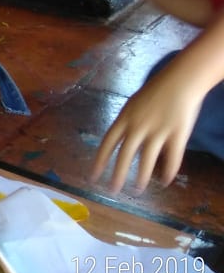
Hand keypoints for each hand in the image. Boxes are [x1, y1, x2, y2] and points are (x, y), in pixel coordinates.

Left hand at [90, 59, 201, 193]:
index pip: (107, 144)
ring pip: (147, 160)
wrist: (179, 81)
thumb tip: (121, 143)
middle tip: (112, 191)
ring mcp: (158, 131)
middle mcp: (138, 127)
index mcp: (124, 119)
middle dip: (117, 175)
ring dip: (141, 177)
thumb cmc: (154, 93)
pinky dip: (168, 172)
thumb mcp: (132, 106)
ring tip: (137, 190)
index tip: (92, 177)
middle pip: (124, 155)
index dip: (99, 162)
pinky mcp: (178, 135)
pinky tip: (164, 182)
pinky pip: (172, 158)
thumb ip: (127, 124)